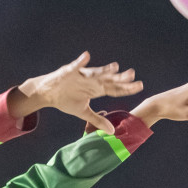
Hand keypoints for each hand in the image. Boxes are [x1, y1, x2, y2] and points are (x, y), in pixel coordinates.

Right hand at [11, 51, 143, 132]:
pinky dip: (80, 62)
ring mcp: (81, 75)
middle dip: (119, 77)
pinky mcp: (68, 71)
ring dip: (104, 70)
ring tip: (115, 67)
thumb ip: (98, 120)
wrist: (47, 94)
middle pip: (108, 79)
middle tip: (132, 75)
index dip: (126, 88)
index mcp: (96, 89)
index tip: (139, 86)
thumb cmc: (65, 100)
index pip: (114, 89)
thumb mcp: (83, 112)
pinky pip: (75, 66)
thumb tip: (112, 132)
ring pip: (95, 72)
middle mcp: (91, 80)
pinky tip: (86, 56)